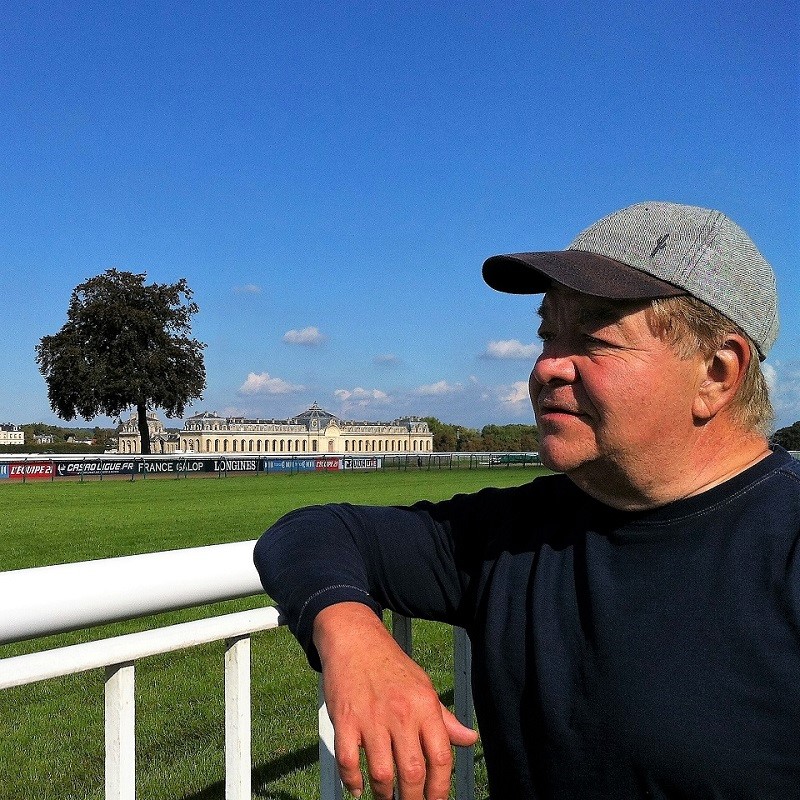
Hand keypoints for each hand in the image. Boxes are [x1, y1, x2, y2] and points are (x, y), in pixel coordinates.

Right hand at [313, 602, 478, 799]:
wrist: (354, 640)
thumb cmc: (390, 665)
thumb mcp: (423, 686)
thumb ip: (445, 718)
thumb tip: (470, 739)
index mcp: (424, 706)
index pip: (441, 757)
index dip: (440, 789)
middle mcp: (400, 714)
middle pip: (413, 772)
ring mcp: (370, 718)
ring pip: (382, 774)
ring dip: (385, 796)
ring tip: (387, 798)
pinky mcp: (344, 720)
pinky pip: (349, 762)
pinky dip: (352, 782)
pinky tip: (357, 788)